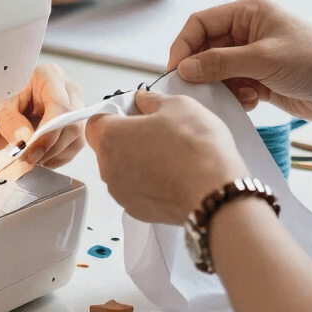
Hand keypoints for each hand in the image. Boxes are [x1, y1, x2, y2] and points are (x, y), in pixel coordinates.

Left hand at [0, 63, 85, 167]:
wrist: (10, 98)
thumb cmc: (6, 96)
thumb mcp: (1, 105)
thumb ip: (10, 122)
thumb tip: (24, 141)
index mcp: (50, 76)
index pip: (60, 107)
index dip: (48, 134)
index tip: (31, 153)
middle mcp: (68, 89)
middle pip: (72, 123)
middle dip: (49, 147)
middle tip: (27, 158)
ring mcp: (76, 105)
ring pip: (77, 136)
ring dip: (54, 154)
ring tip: (31, 156)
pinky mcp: (77, 121)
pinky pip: (76, 144)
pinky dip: (58, 157)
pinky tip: (41, 155)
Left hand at [87, 89, 246, 223]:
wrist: (215, 193)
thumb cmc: (196, 148)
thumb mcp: (177, 105)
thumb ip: (151, 100)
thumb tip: (143, 100)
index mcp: (111, 137)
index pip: (96, 120)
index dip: (115, 113)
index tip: (134, 112)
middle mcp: (109, 168)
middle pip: (108, 146)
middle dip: (128, 136)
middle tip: (157, 130)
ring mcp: (122, 193)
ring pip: (122, 169)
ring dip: (138, 160)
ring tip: (170, 153)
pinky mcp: (138, 211)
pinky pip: (136, 189)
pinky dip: (149, 181)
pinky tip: (173, 173)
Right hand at [167, 0, 311, 124]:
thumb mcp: (263, 59)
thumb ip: (221, 63)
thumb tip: (184, 68)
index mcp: (248, 12)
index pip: (200, 23)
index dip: (183, 45)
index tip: (175, 71)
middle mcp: (248, 30)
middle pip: (206, 48)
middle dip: (202, 70)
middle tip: (196, 92)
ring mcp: (254, 56)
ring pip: (217, 71)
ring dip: (221, 86)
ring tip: (239, 96)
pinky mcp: (261, 79)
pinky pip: (233, 86)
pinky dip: (235, 97)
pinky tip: (252, 101)